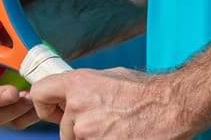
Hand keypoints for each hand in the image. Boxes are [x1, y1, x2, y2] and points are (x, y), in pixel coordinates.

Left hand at [30, 68, 193, 139]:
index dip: (45, 105)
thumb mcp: (110, 77)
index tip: (55, 111)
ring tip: (116, 129)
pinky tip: (121, 135)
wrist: (171, 106)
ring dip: (93, 139)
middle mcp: (78, 108)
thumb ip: (84, 87)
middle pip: (64, 128)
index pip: (39, 94)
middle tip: (104, 122)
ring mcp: (88, 132)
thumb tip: (72, 95)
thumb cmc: (146, 91)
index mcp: (77, 84)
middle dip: (78, 129)